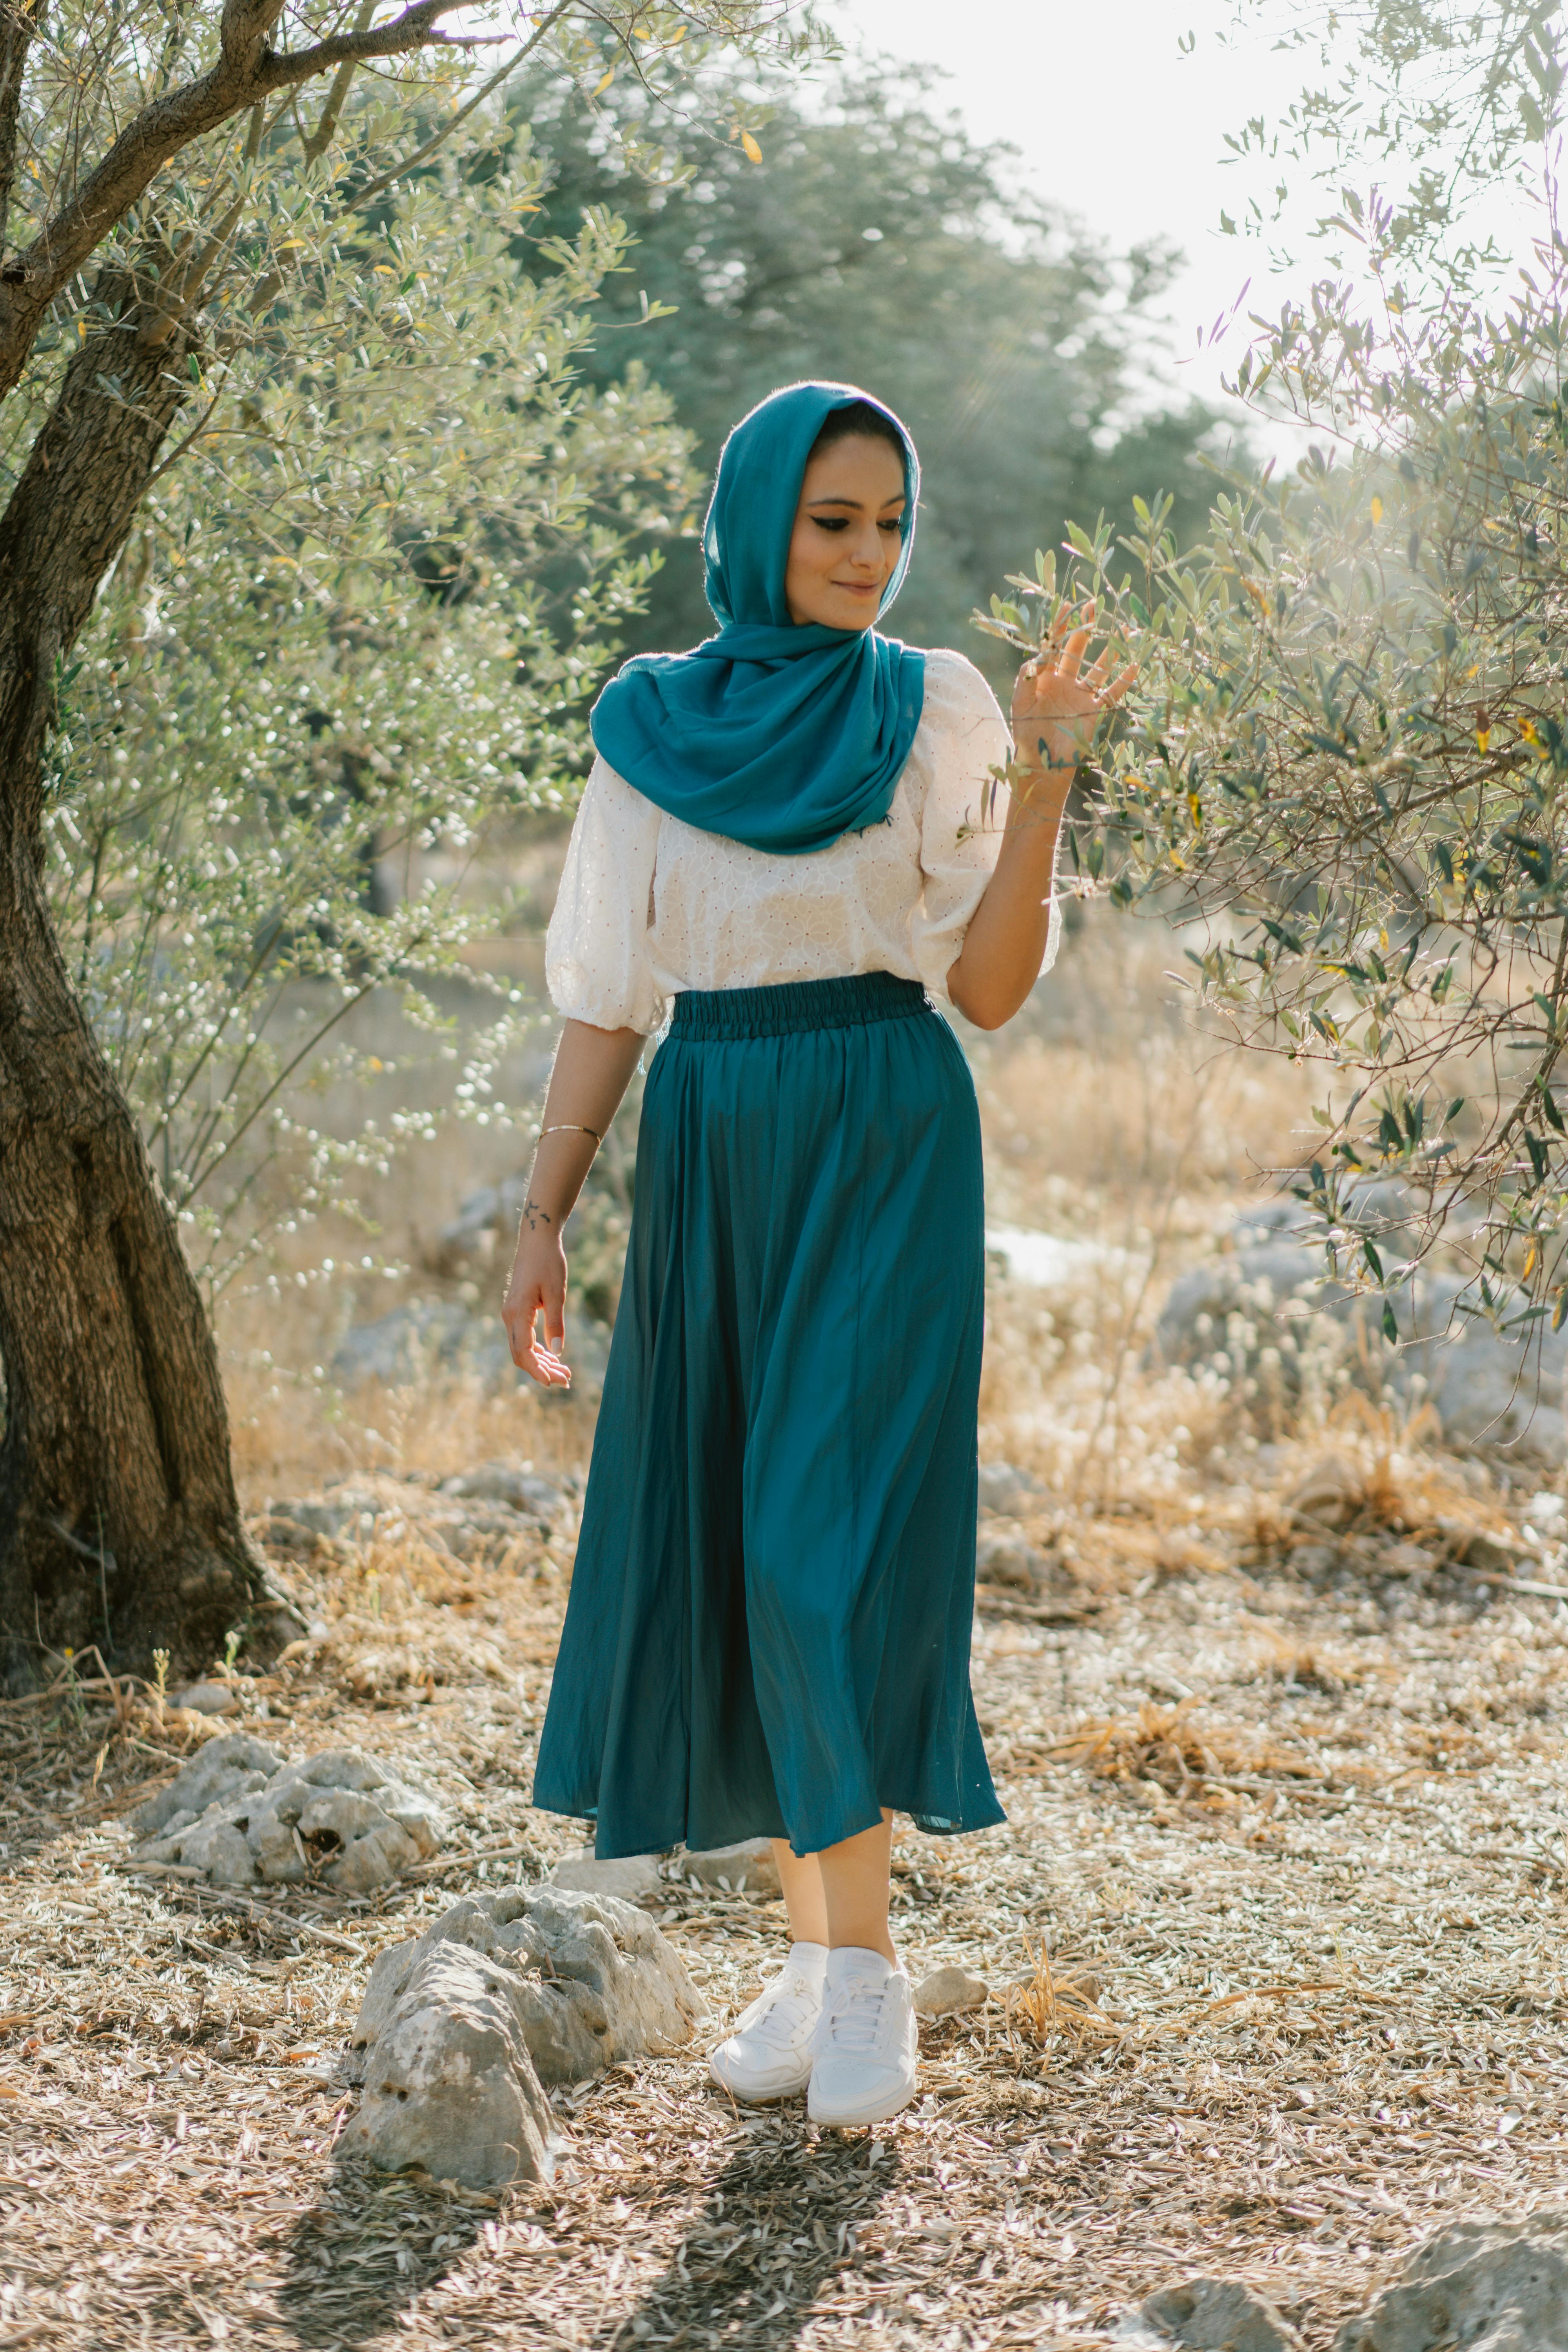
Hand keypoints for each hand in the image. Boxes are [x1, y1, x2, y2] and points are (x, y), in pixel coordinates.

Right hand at [502, 1210, 572, 1388]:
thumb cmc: (548, 1263)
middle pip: (521, 1355)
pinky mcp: (516, 1311)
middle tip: (567, 1380)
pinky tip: (554, 1357)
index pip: (523, 1351)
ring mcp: (511, 1314)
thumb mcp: (557, 1293)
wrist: (537, 1240)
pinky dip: (538, 1350)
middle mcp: (509, 1316)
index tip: (552, 1383)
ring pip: (522, 1348)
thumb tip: (558, 1353)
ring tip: (565, 1372)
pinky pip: (524, 1338)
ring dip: (541, 1362)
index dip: (537, 1370)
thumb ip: (556, 1324)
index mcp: (517, 1313)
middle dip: (542, 1370)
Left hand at [1011, 599, 1135, 780]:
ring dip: (1109, 650)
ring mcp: (1082, 696)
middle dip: (1085, 628)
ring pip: (1099, 668)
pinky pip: (1112, 693)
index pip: (1053, 646)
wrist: (1041, 763)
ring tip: (1121, 628)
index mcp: (1046, 677)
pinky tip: (1134, 665)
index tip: (1067, 605)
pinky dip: (1124, 680)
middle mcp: (1065, 682)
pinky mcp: (1095, 711)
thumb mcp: (1020, 703)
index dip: (1059, 626)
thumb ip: (1026, 679)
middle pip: (1077, 650)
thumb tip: (1037, 656)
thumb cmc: (1026, 733)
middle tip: (1094, 606)